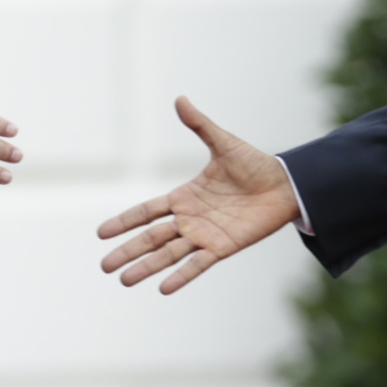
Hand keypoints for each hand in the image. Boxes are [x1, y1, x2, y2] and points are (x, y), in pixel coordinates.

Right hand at [97, 97, 300, 293]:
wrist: (285, 185)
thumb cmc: (254, 165)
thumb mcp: (223, 143)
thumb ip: (199, 126)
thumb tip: (180, 99)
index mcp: (185, 196)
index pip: (147, 212)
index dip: (124, 221)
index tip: (101, 233)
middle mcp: (190, 219)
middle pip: (151, 238)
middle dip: (128, 251)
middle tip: (104, 266)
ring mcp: (205, 235)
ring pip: (169, 254)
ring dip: (147, 267)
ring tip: (124, 281)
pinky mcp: (223, 247)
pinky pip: (198, 264)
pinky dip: (181, 276)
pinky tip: (163, 288)